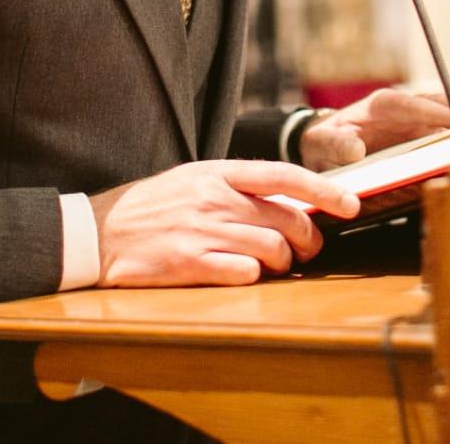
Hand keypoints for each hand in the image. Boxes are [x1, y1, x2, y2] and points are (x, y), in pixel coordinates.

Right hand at [88, 160, 359, 287]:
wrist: (98, 232)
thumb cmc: (152, 207)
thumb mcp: (193, 180)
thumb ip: (236, 187)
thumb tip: (287, 199)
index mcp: (218, 173)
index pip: (283, 175)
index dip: (323, 190)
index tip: (350, 204)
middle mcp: (214, 199)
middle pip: (287, 218)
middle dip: (309, 239)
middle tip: (306, 251)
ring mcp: (203, 231)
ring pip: (272, 249)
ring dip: (283, 262)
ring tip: (273, 265)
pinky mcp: (191, 264)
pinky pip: (245, 273)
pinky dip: (253, 276)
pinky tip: (243, 274)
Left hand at [298, 89, 449, 171]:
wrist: (325, 143)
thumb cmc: (323, 144)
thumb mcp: (321, 145)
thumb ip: (335, 146)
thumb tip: (355, 149)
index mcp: (381, 104)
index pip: (411, 104)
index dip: (435, 112)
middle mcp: (404, 105)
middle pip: (440, 102)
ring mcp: (416, 116)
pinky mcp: (424, 128)